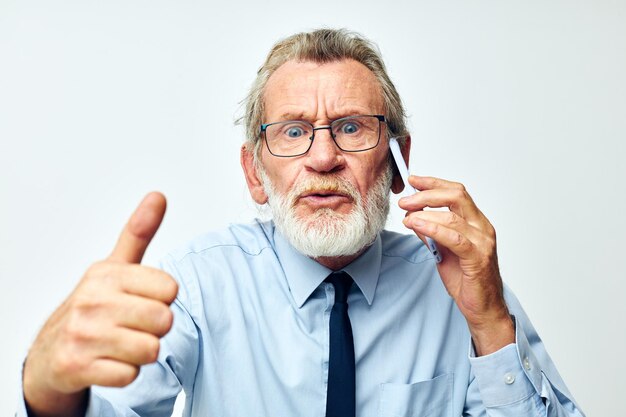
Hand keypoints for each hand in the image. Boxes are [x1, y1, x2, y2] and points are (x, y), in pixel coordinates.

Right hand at [22, 192, 177, 416]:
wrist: (51, 352)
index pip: (170, 289)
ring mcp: (83, 334)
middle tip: (134, 325)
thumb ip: (139, 233)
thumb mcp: (114, 267)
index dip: (163, 300)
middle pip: (164, 320)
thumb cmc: (94, 307)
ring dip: (142, 353)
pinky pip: (130, 375)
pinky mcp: (76, 366)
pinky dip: (126, 373)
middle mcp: (92, 300)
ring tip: (121, 343)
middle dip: (155, 329)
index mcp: (107, 274)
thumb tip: (158, 195)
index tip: (143, 300)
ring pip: (150, 350)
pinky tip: (109, 362)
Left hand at [399, 176, 513, 355]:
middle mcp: (482, 227)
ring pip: (453, 215)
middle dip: (426, 194)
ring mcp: (483, 242)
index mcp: (476, 222)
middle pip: (456, 196)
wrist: (483, 308)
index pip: (456, 192)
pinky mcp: (478, 258)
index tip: (413, 180)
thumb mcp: (443, 252)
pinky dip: (433, 228)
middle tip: (405, 200)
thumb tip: (415, 218)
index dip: (434, 183)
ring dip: (424, 212)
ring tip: (406, 215)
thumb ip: (433, 234)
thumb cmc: (467, 280)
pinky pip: (454, 238)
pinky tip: (417, 225)